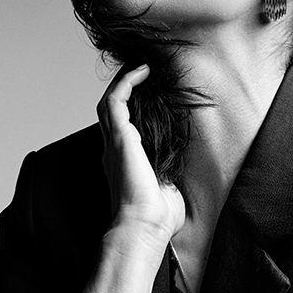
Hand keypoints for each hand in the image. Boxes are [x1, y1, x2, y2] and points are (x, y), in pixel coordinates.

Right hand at [97, 64, 184, 249]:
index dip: (132, 109)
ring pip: (109, 101)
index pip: (122, 128)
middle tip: (143, 72)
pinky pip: (116, 99)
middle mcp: (114, 151)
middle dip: (124, 89)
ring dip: (124, 81)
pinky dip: (127, 81)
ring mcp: (114, 143)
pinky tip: (142, 70)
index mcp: (124, 163)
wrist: (145, 226)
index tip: (150, 94)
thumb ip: (171, 177)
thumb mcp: (169, 190)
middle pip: (111, 110)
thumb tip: (182, 174)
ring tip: (142, 66)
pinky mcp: (119, 137)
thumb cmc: (157, 218)